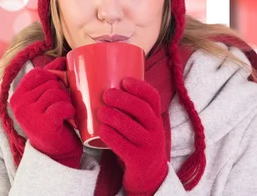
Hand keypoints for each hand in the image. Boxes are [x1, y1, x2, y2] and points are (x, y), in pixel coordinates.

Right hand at [10, 68, 82, 167]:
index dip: (54, 78)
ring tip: (64, 113)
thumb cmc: (53, 121)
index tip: (57, 92)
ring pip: (57, 93)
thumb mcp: (47, 98)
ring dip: (67, 102)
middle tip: (61, 106)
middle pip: (50, 82)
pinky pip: (62, 106)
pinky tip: (67, 119)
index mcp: (18, 95)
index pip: (39, 72)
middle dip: (62, 92)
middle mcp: (18, 103)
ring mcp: (29, 113)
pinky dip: (70, 110)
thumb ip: (51, 77)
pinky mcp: (42, 123)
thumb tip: (61, 58)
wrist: (57, 151)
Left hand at [98, 77, 167, 194]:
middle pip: (142, 109)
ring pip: (132, 127)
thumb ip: (131, 111)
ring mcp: (148, 145)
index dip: (140, 87)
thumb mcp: (143, 126)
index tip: (124, 81)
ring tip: (100, 111)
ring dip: (114, 116)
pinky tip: (101, 130)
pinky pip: (124, 146)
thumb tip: (105, 85)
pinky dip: (112, 136)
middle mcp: (155, 130)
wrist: (150, 175)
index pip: (153, 98)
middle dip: (123, 99)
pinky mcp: (139, 160)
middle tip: (106, 95)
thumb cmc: (139, 143)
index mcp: (155, 118)